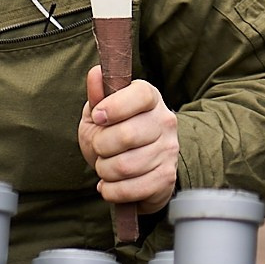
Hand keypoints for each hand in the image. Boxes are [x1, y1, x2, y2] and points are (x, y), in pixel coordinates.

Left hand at [78, 68, 178, 214]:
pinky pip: (130, 189)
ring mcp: (169, 151)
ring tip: (106, 167)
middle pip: (126, 135)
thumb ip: (97, 95)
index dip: (114, 106)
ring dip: (104, 170)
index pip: (139, 95)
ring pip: (125, 166)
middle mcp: (165, 121)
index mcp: (150, 98)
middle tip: (99, 148)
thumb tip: (96, 73)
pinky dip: (111, 190)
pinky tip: (110, 184)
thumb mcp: (99, 113)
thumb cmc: (114, 136)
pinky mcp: (166, 178)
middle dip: (101, 146)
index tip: (98, 116)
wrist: (134, 170)